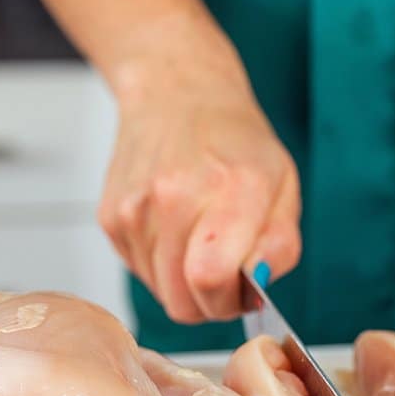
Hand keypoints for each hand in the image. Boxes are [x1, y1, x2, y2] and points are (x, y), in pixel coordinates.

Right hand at [97, 62, 300, 323]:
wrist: (175, 93)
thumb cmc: (234, 142)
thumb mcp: (284, 185)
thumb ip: (279, 245)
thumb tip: (256, 290)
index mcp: (231, 187)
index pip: (211, 279)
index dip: (228, 302)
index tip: (242, 291)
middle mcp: (174, 196)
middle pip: (182, 301)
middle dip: (209, 302)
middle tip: (224, 271)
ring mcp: (135, 208)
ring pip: (161, 293)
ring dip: (184, 283)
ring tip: (198, 239)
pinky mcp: (110, 218)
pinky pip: (141, 272)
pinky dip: (161, 264)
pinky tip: (173, 227)